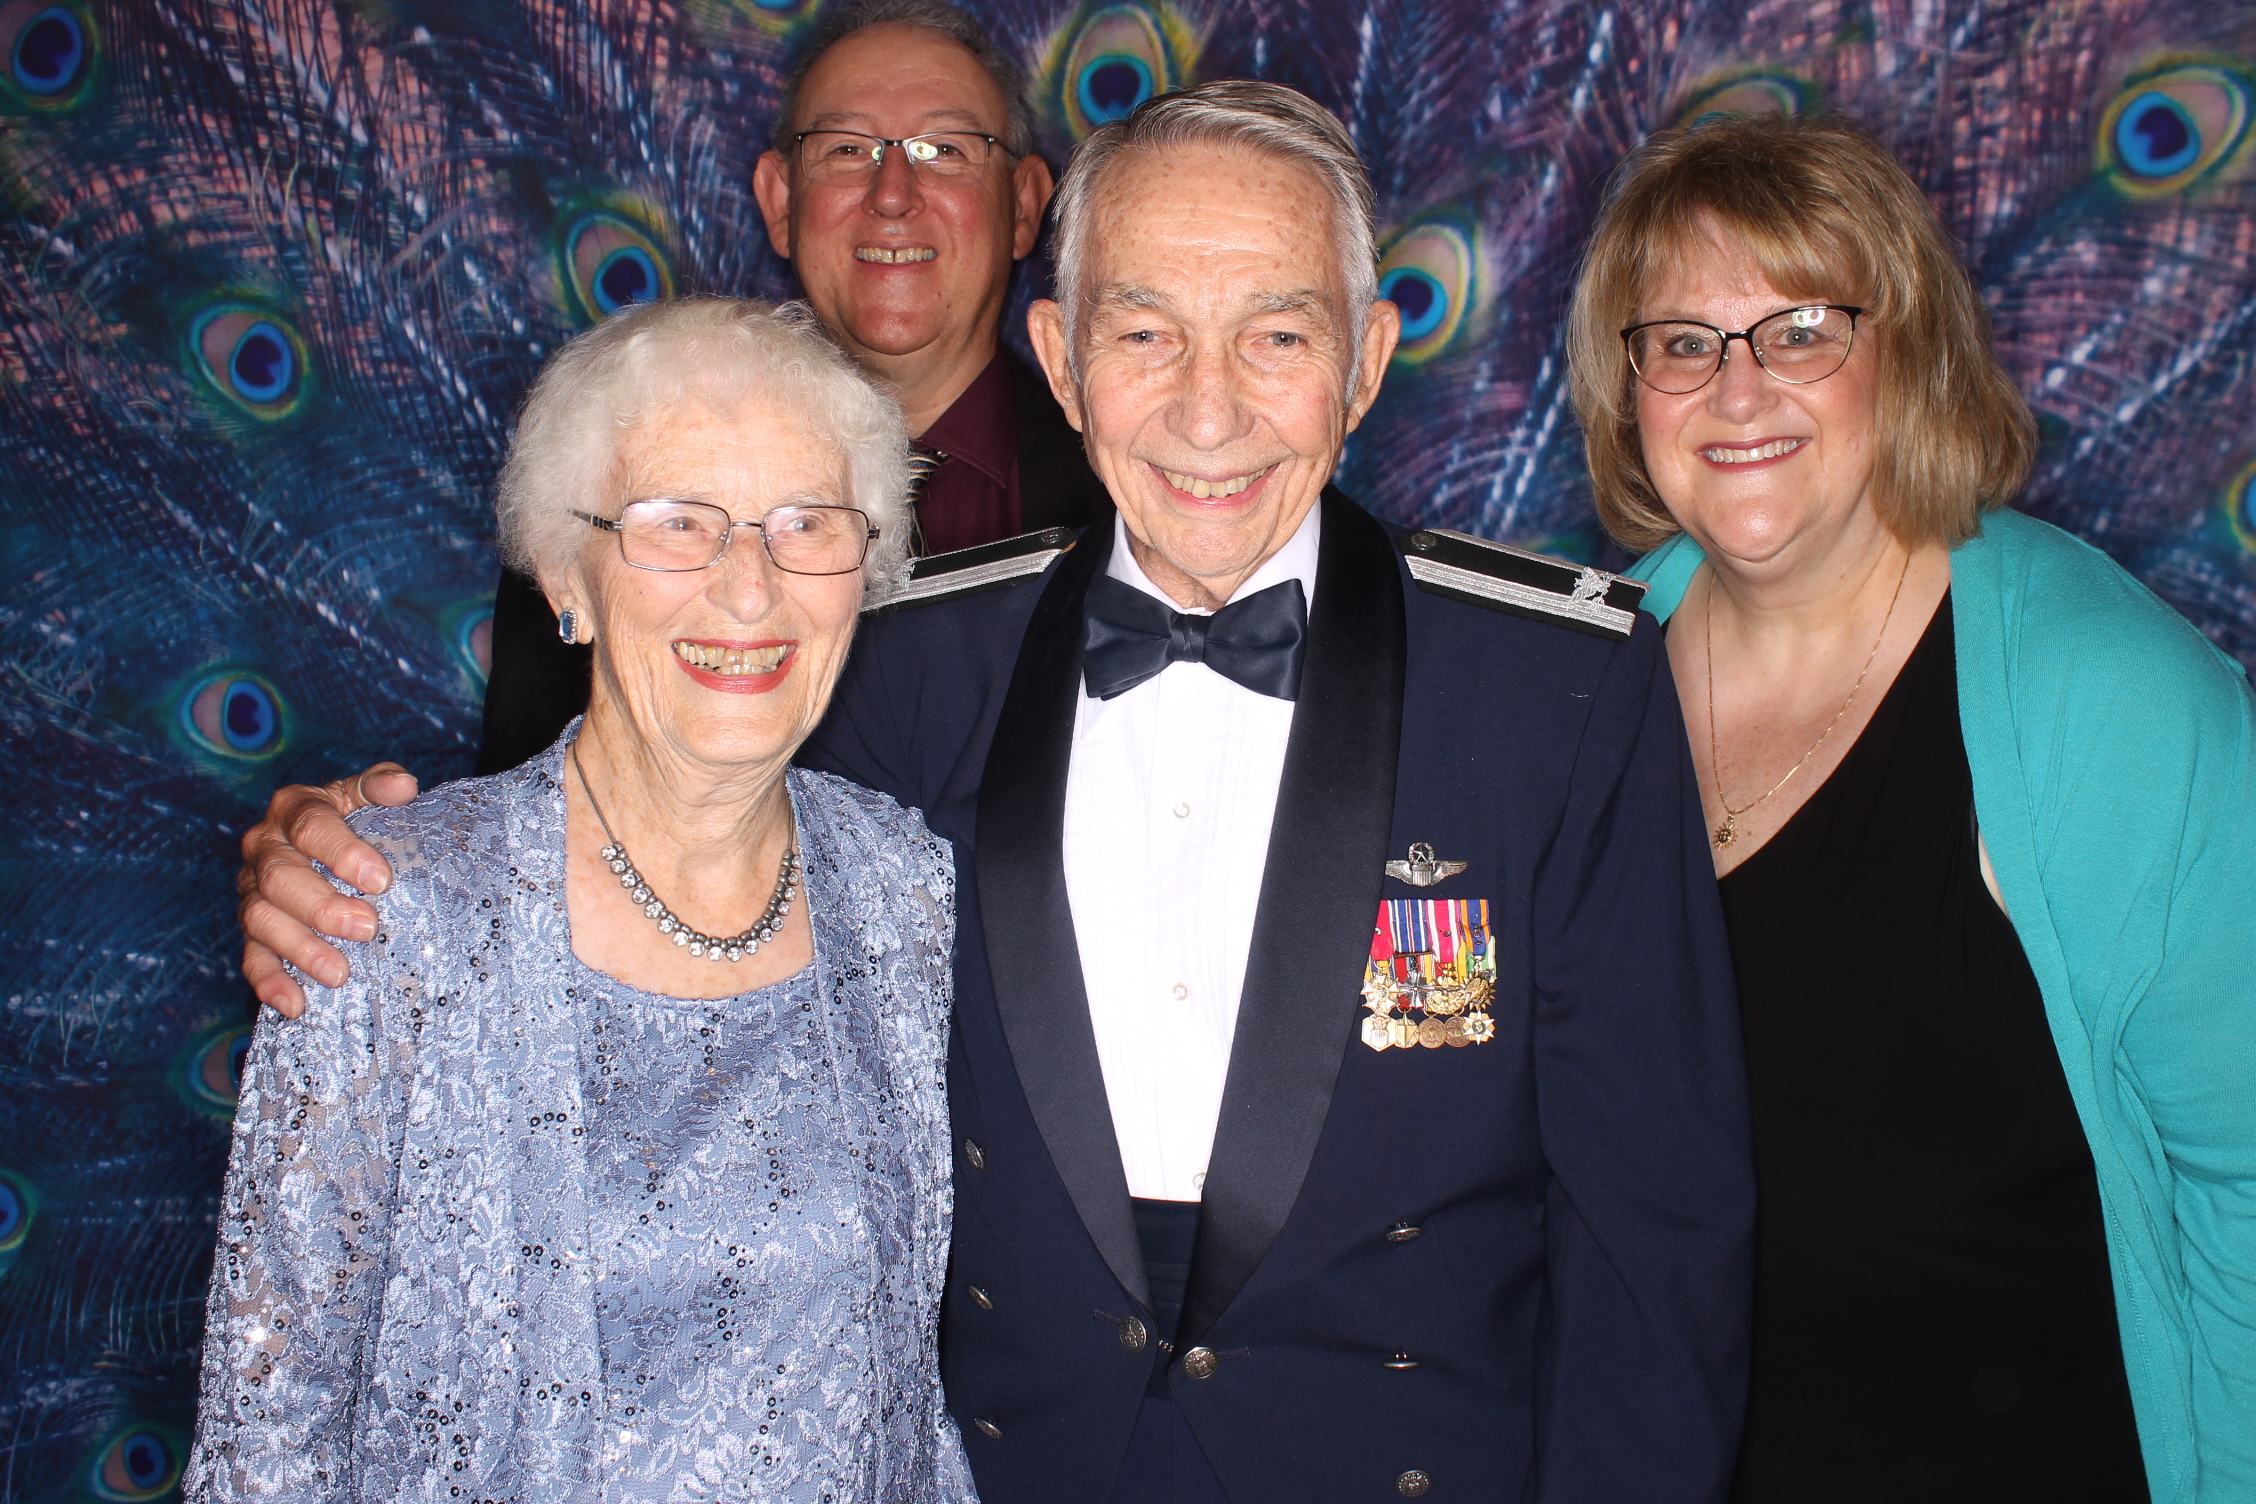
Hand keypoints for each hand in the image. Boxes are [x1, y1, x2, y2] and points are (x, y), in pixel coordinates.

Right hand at [238, 764, 418, 1016]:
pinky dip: (270, 982)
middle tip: (367, 927)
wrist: (322, 843)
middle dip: (323, 906)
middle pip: (279, 878)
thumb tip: (405, 787)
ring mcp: (251, 890)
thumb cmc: (353, 819)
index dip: (342, 852)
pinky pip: (251, 957)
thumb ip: (380, 787)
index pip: (310, 826)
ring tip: (340, 973)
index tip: (380, 880)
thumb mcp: (364, 797)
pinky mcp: (252, 930)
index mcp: (293, 808)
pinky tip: (297, 1004)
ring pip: (260, 920)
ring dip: (300, 948)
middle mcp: (263, 847)